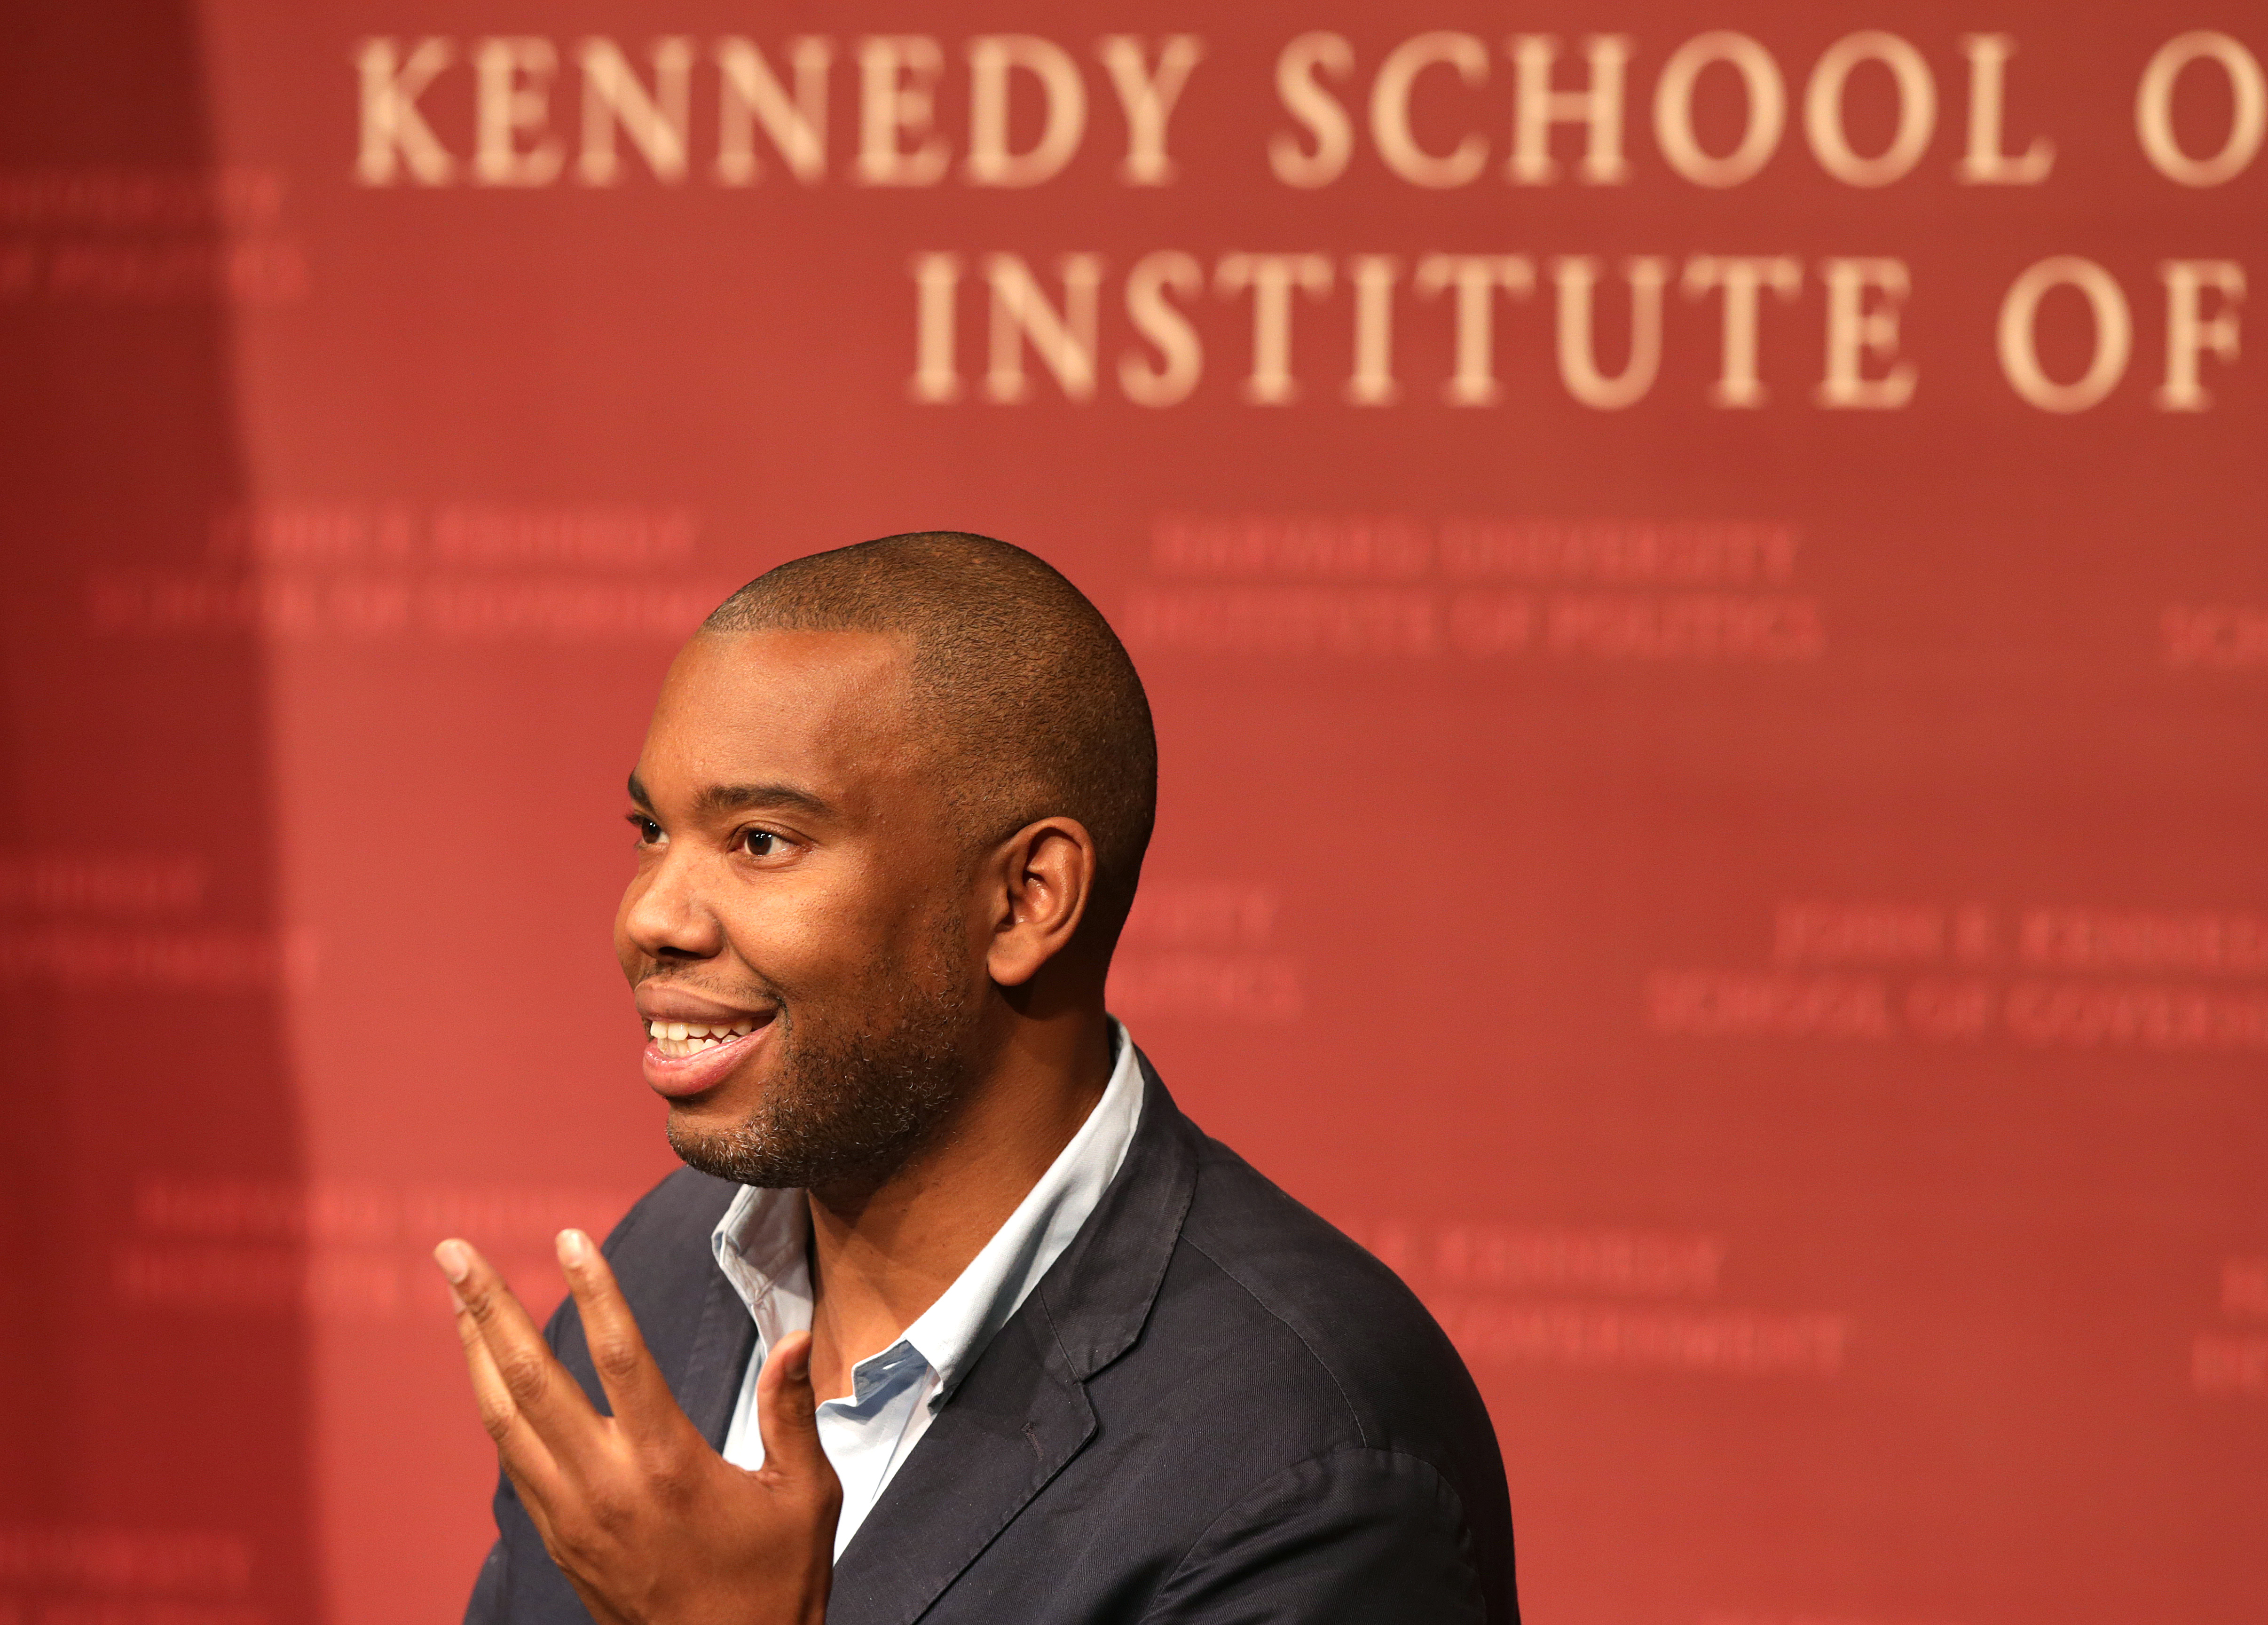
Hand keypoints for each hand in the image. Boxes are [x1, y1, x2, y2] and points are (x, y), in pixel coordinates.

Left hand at [436, 1230, 838, 1624]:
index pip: (618, 1357)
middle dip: (486, 1308)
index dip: (594, 1291)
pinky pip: (515, 1462)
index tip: (569, 1239)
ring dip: (476, 1353)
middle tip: (451, 1251)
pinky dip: (496, 1409)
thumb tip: (796, 1337)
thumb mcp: (805, 1494)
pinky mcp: (561, 1541)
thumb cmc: (775, 1583)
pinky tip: (492, 1377)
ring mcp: (573, 1517)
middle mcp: (607, 1487)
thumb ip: (791, 1411)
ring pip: (505, 1421)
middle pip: (531, 1380)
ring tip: (456, 1299)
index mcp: (669, 1466)